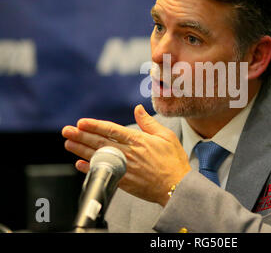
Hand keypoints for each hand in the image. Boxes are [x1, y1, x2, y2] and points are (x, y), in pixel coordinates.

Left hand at [62, 104, 190, 206]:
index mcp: (138, 140)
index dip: (95, 125)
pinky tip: (79, 164)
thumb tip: (138, 109)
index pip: (111, 130)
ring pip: (99, 156)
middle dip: (81, 136)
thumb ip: (149, 122)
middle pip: (100, 142)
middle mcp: (129, 153)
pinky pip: (104, 173)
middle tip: (67, 131)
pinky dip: (90, 169)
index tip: (82, 122)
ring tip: (68, 143)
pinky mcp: (124, 181)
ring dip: (81, 150)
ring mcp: (125, 168)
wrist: (177, 186)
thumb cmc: (173, 161)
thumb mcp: (166, 136)